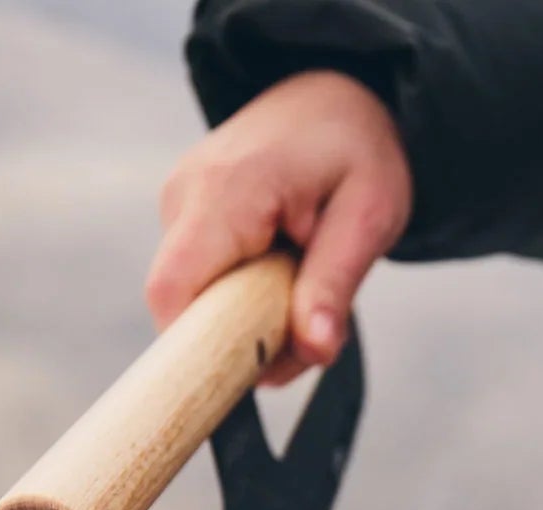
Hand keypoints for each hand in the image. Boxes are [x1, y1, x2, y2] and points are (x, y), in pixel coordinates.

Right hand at [145, 72, 411, 384]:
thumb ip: (336, 285)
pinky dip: (246, 301)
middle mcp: (187, 195)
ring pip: (196, 301)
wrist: (335, 93)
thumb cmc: (358, 150)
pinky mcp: (187, 217)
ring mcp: (180, 204)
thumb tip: (315, 350)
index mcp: (226, 191)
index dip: (191, 351)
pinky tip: (285, 278)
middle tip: (310, 336)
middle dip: (244, 343)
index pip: (173, 291)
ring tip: (305, 292)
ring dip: (251, 323)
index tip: (240, 383)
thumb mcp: (369, 216)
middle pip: (184, 308)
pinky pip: (204, 283)